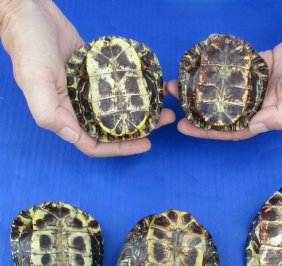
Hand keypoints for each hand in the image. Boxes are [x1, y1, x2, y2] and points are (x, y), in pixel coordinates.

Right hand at [0, 0, 174, 155]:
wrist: (32, 13)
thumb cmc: (29, 47)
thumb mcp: (34, 80)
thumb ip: (49, 112)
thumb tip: (73, 136)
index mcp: (66, 116)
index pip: (95, 144)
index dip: (120, 148)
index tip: (146, 144)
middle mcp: (79, 108)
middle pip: (112, 128)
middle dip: (139, 129)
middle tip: (163, 120)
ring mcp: (90, 92)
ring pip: (119, 109)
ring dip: (141, 109)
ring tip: (164, 104)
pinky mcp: (97, 75)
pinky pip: (119, 87)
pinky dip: (133, 89)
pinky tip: (150, 86)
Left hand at [166, 18, 281, 139]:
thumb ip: (280, 116)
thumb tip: (252, 127)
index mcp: (269, 117)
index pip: (233, 130)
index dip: (208, 132)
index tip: (184, 127)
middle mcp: (261, 104)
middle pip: (225, 112)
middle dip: (199, 111)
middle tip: (175, 104)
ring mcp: (259, 85)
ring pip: (226, 91)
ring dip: (205, 89)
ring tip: (181, 83)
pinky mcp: (259, 66)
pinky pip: (235, 69)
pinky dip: (219, 68)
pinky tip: (202, 66)